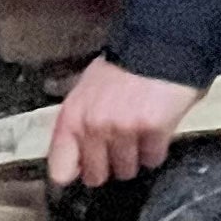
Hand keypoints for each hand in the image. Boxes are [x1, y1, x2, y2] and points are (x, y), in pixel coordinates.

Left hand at [46, 56, 198, 189]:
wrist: (160, 45)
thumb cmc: (123, 69)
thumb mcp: (86, 92)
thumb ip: (78, 124)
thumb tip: (76, 159)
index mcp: (71, 119)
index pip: (60, 170)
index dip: (74, 174)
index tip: (85, 171)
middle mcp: (92, 128)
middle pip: (96, 176)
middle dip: (109, 167)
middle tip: (120, 151)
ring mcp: (122, 130)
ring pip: (126, 169)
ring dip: (135, 158)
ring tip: (140, 137)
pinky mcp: (152, 130)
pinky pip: (153, 158)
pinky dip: (156, 150)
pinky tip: (157, 132)